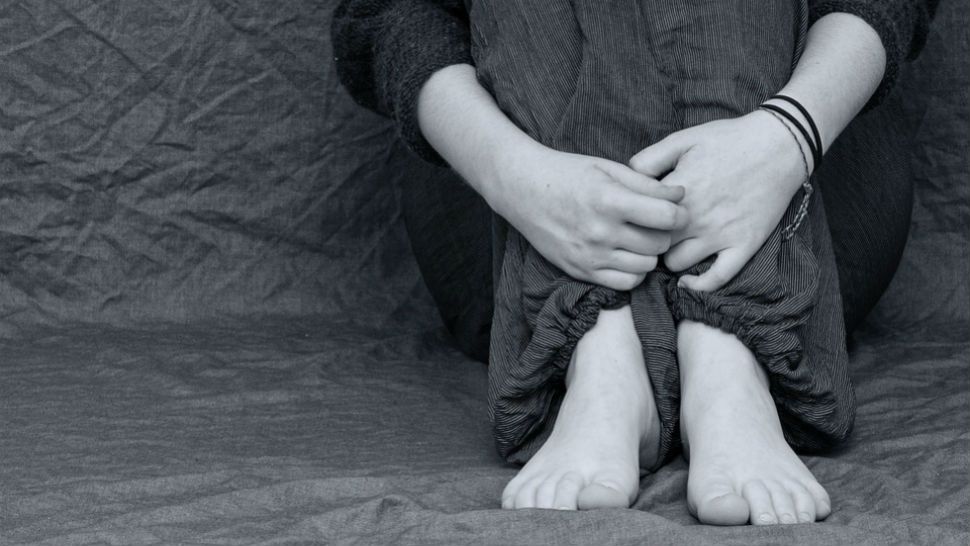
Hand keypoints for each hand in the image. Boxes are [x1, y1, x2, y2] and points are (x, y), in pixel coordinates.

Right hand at [491, 145, 688, 290]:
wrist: (522, 190)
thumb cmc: (567, 173)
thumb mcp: (608, 168)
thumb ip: (647, 184)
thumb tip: (681, 196)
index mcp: (609, 200)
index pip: (666, 217)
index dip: (680, 213)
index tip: (676, 210)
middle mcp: (600, 232)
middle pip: (659, 244)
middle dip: (664, 233)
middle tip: (656, 223)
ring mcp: (589, 255)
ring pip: (646, 267)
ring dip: (649, 254)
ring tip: (639, 238)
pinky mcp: (580, 271)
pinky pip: (624, 284)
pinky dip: (634, 272)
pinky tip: (627, 255)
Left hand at [629, 110, 807, 290]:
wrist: (780, 145)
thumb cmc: (729, 139)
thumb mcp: (683, 139)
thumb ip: (649, 159)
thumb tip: (625, 179)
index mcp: (678, 191)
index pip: (638, 219)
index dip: (631, 220)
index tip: (632, 218)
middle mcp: (696, 217)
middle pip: (653, 244)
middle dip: (646, 241)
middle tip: (647, 235)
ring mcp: (721, 235)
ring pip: (677, 264)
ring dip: (669, 258)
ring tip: (670, 248)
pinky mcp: (744, 246)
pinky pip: (716, 279)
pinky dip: (699, 285)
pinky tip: (688, 281)